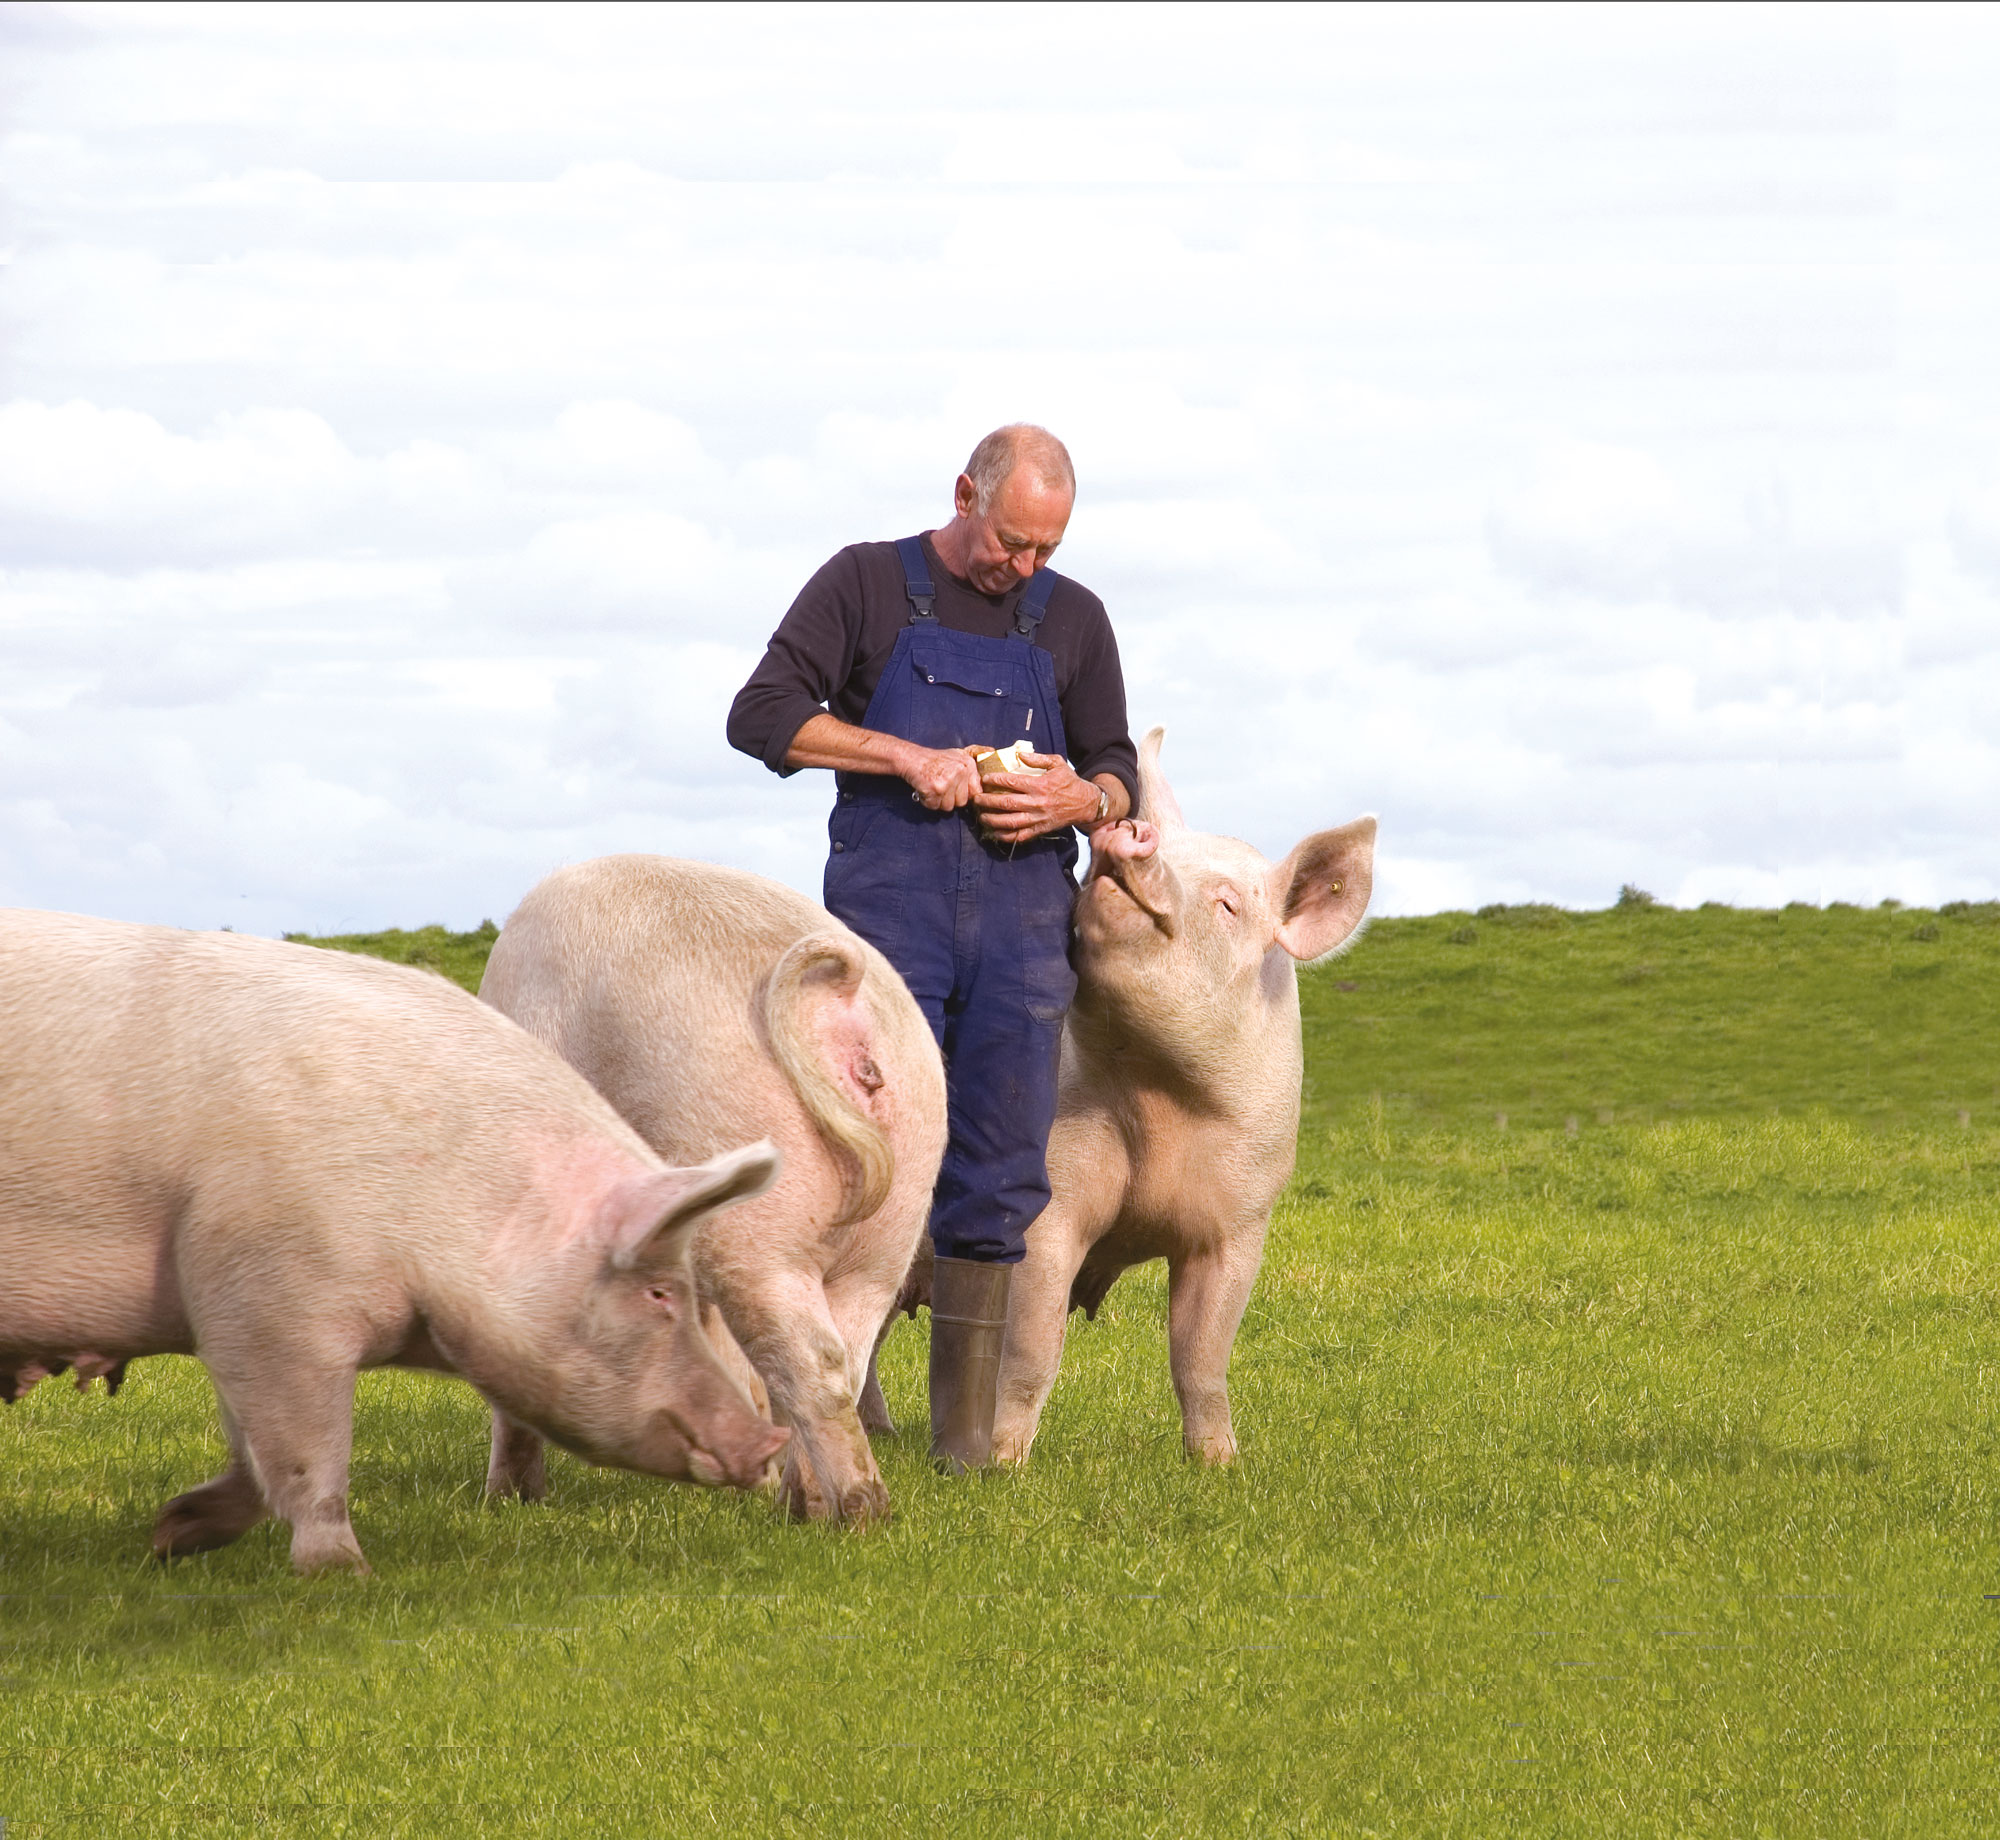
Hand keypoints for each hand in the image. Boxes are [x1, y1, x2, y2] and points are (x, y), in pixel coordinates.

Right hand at [901, 744, 983, 811]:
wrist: (912, 758)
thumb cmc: (935, 759)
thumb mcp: (959, 753)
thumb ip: (976, 753)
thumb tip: (992, 751)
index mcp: (968, 765)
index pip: (976, 792)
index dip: (966, 795)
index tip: (957, 792)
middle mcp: (960, 772)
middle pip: (962, 802)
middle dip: (950, 798)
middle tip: (941, 787)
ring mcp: (948, 781)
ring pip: (948, 807)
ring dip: (939, 801)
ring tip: (933, 788)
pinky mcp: (935, 789)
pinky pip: (934, 806)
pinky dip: (928, 802)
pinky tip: (925, 790)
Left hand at [974, 750, 1099, 843]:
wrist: (1086, 804)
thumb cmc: (1070, 782)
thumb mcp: (1057, 764)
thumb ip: (1037, 759)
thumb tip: (1018, 755)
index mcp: (1040, 785)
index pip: (1011, 782)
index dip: (995, 780)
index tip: (984, 779)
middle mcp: (1037, 803)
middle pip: (1006, 803)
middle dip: (987, 801)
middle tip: (976, 798)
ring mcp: (1038, 819)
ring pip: (1009, 821)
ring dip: (992, 819)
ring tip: (981, 815)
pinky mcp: (1040, 830)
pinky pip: (1019, 836)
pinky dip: (1005, 836)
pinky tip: (993, 832)